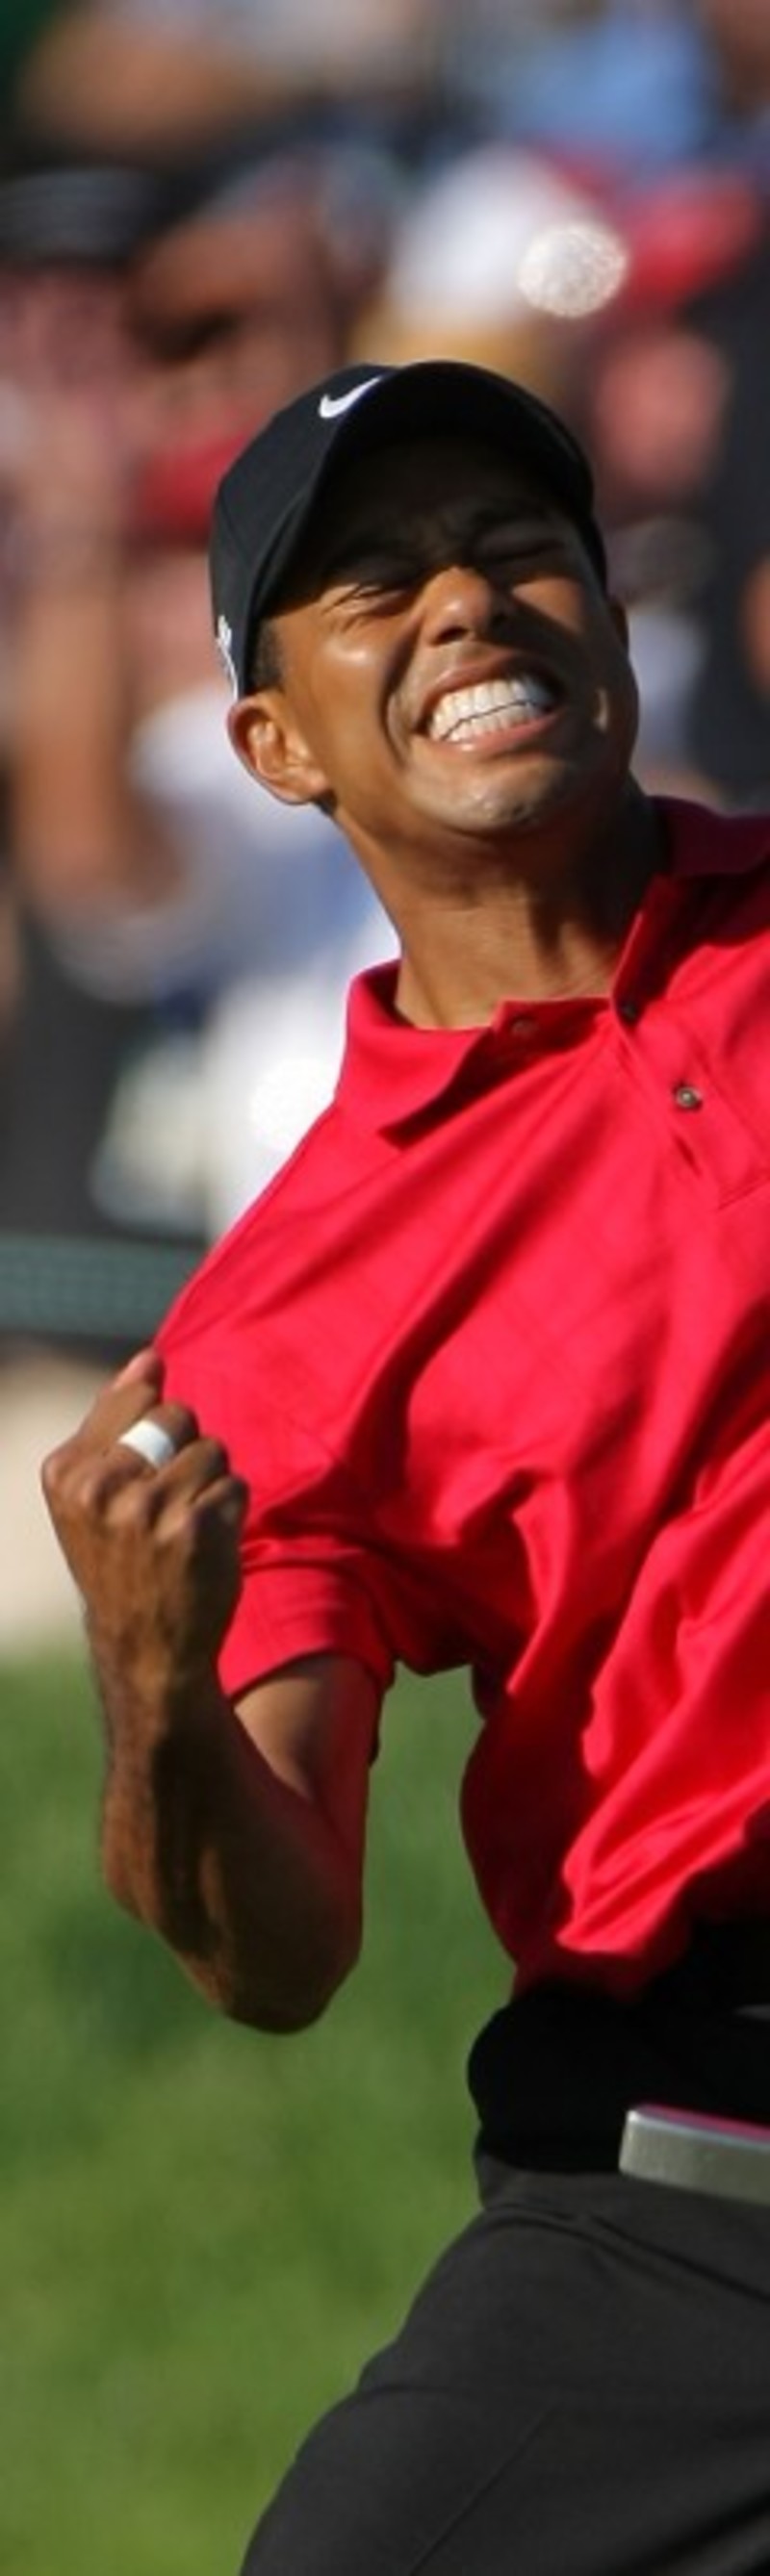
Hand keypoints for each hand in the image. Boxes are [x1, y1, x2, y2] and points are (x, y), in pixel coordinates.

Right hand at [41, 1346, 248, 1691]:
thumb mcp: (95, 1493)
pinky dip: (230, 1514)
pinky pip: (236, 1486)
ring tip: (184, 1530)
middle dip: (185, 1453)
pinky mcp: (194, 1530)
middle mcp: (100, 1487)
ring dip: (211, 1486)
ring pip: (214, 1451)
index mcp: (66, 1472)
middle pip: (179, 1416)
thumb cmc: (124, 1560)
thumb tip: (149, 1358)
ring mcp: (146, 1509)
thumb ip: (116, 1421)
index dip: (154, 1433)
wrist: (147, 1648)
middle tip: (165, 1509)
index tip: (140, 1480)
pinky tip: (205, 1548)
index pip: (138, 1395)